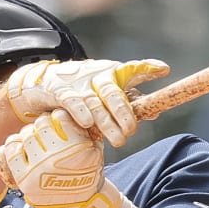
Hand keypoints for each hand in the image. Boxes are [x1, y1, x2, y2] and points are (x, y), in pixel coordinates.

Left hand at [0, 110, 122, 207]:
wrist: (80, 207)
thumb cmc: (88, 175)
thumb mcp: (94, 150)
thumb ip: (83, 130)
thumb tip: (69, 109)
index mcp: (74, 148)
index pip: (58, 118)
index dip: (59, 120)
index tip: (61, 126)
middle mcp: (54, 157)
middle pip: (40, 125)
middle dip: (44, 128)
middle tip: (48, 136)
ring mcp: (36, 168)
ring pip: (24, 136)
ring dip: (30, 137)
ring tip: (37, 146)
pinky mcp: (23, 179)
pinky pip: (10, 152)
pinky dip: (14, 147)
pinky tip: (22, 151)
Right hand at [5, 57, 166, 146]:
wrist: (45, 83)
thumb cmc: (84, 90)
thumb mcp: (107, 94)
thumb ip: (130, 101)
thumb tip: (155, 112)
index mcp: (112, 74)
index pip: (131, 70)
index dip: (147, 68)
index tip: (163, 69)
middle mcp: (97, 76)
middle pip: (113, 92)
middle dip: (124, 112)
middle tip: (131, 131)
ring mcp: (78, 84)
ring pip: (95, 102)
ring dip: (107, 121)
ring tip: (119, 139)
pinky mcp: (59, 90)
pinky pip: (71, 101)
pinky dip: (80, 111)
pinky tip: (87, 123)